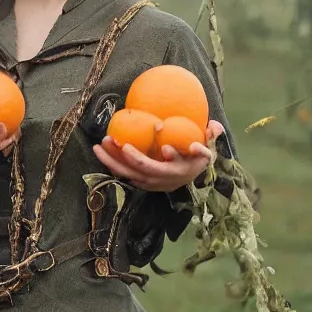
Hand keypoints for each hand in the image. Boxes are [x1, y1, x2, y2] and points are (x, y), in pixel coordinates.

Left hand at [93, 120, 224, 191]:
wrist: (190, 176)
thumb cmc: (197, 157)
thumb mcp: (208, 149)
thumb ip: (212, 137)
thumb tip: (213, 128)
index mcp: (178, 171)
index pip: (173, 167)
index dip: (170, 158)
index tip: (166, 149)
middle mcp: (162, 180)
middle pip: (142, 170)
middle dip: (127, 157)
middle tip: (114, 140)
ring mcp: (150, 183)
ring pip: (127, 174)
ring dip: (112, 161)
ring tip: (98, 146)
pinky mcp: (140, 182)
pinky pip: (122, 174)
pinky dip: (111, 164)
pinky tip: (101, 152)